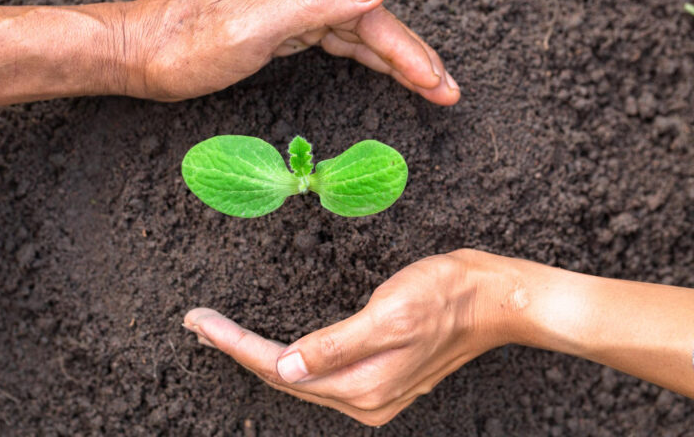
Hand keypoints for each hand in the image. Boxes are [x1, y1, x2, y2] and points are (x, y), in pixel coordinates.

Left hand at [118, 0, 459, 104]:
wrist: (138, 55)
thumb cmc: (183, 44)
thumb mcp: (251, 24)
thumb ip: (315, 3)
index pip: (366, 12)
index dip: (406, 50)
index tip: (436, 81)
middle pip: (368, 21)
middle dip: (411, 57)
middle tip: (446, 89)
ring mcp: (288, 5)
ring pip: (354, 33)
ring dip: (393, 60)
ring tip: (428, 85)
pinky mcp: (279, 27)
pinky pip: (333, 41)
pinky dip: (363, 57)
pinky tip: (381, 67)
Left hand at [183, 250, 507, 425]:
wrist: (495, 297)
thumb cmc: (447, 295)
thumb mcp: (390, 314)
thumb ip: (336, 346)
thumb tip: (285, 368)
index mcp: (362, 386)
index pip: (280, 367)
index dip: (235, 345)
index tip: (200, 322)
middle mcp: (363, 397)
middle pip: (283, 375)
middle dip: (237, 349)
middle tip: (198, 323)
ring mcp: (372, 390)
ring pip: (299, 376)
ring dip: (257, 353)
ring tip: (220, 333)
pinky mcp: (379, 375)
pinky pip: (320, 372)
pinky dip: (288, 355)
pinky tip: (271, 345)